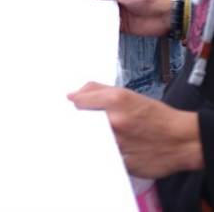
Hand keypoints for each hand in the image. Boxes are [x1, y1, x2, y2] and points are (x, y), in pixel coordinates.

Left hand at [68, 82, 202, 177]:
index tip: (78, 109)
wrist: (183, 139)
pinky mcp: (123, 163)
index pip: (78, 102)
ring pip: (92, 143)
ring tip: (112, 137)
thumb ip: (96, 90)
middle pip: (82, 124)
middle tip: (94, 125)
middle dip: (85, 124)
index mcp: (115, 101)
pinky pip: (104, 158)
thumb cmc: (156, 116)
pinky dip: (106, 154)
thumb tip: (72, 95)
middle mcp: (114, 122)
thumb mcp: (127, 94)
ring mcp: (118, 144)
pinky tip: (116, 149)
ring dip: (94, 140)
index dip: (78, 106)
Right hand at [85, 0, 171, 36]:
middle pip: (98, 5)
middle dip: (89, 6)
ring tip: (80, 19)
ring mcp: (118, 15)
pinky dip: (101, 27)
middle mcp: (116, 2)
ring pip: (101, 16)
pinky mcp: (121, 26)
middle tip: (75, 8)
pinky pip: (108, 27)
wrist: (161, 16)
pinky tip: (93, 28)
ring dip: (94, 17)